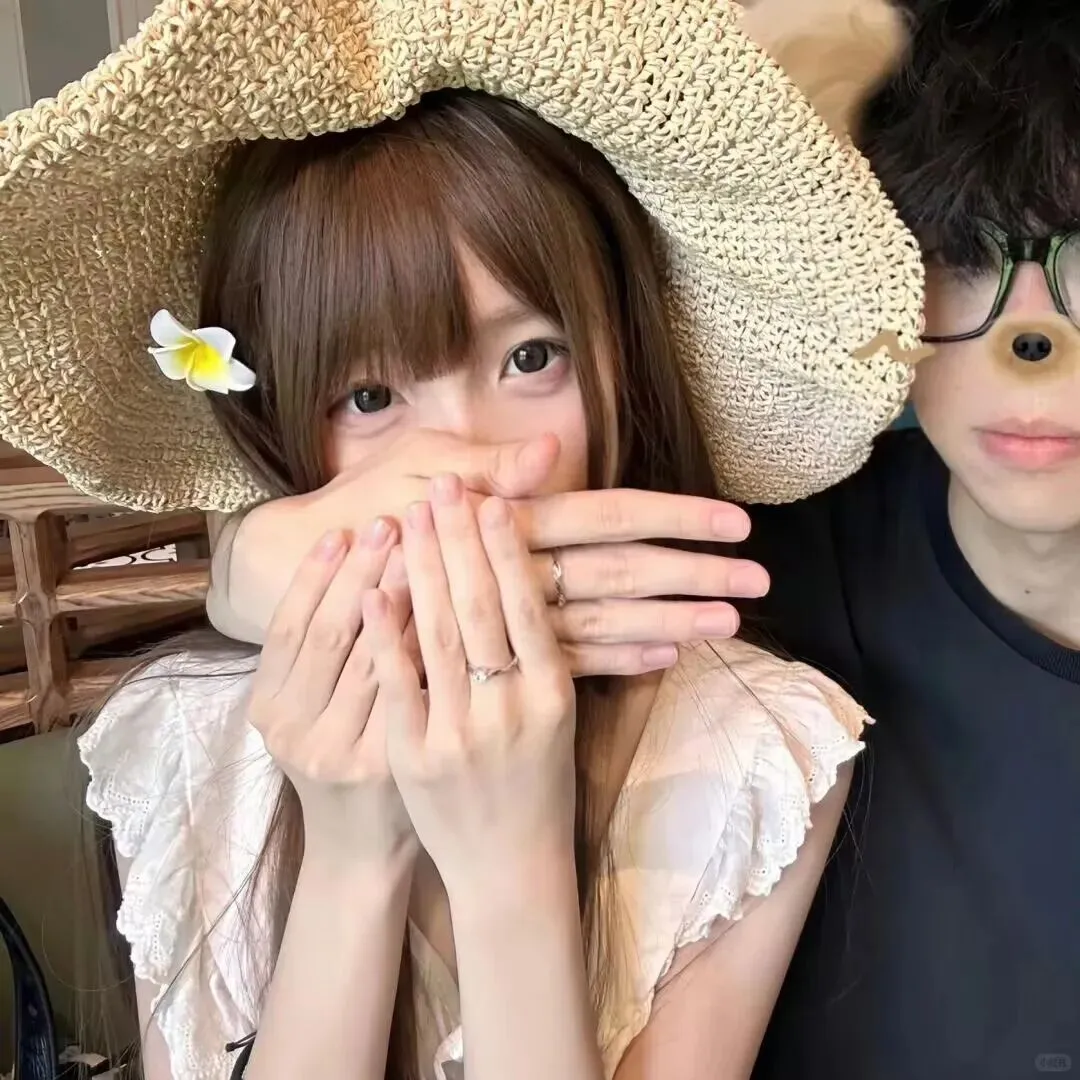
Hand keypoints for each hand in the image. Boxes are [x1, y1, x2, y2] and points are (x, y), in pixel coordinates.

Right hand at [216, 429, 768, 673]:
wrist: (302, 584)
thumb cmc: (361, 511)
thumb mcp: (415, 471)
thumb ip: (487, 466)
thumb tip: (552, 453)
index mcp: (506, 519)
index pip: (607, 515)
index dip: (671, 517)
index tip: (734, 520)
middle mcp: (517, 574)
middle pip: (622, 573)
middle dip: (693, 572)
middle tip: (758, 576)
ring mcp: (507, 621)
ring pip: (606, 623)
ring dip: (670, 619)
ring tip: (730, 621)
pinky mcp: (493, 657)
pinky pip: (566, 662)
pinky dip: (618, 659)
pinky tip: (664, 657)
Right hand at [246, 519, 417, 865]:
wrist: (365, 852)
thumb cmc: (346, 770)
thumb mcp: (312, 716)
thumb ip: (319, 660)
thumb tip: (350, 574)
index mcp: (268, 709)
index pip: (288, 627)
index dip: (315, 576)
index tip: (341, 529)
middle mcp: (294, 730)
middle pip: (330, 633)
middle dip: (360, 572)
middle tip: (389, 520)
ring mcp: (339, 750)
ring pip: (371, 656)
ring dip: (396, 595)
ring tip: (421, 545)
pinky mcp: (387, 764)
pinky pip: (408, 690)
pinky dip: (422, 644)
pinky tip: (443, 604)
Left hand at [363, 474, 575, 898]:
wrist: (509, 866)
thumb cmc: (538, 785)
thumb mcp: (558, 719)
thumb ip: (543, 655)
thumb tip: (537, 580)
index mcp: (554, 697)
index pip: (526, 606)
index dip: (505, 549)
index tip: (490, 499)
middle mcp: (510, 712)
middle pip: (480, 608)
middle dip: (457, 540)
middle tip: (442, 485)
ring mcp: (460, 736)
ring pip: (438, 636)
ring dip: (420, 569)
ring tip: (406, 517)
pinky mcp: (414, 758)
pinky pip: (397, 685)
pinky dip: (384, 635)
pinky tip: (373, 589)